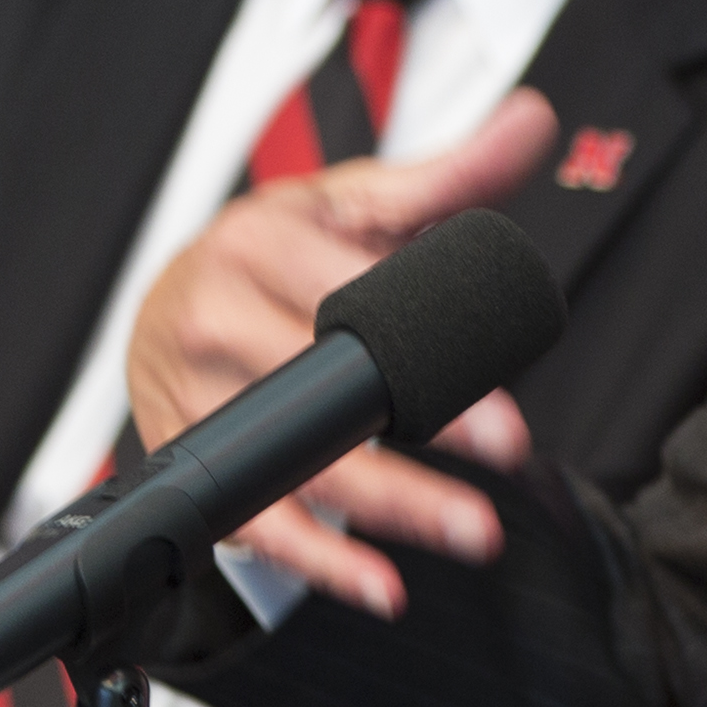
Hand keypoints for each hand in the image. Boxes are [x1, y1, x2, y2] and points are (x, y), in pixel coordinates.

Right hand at [125, 89, 556, 616]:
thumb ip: (449, 174)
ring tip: (472, 532)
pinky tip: (382, 585)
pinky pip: (254, 521)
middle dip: (421, 432)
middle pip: (326, 389)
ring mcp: (196, 396)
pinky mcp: (192, 458)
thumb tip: (536, 120)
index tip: (505, 409)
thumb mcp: (353, 201)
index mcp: (259, 243)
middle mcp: (215, 318)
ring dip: (388, 507)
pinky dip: (318, 561)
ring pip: (296, 462)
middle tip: (509, 457)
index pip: (354, 303)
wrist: (171, 302)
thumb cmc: (274, 253)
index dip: (431, 351)